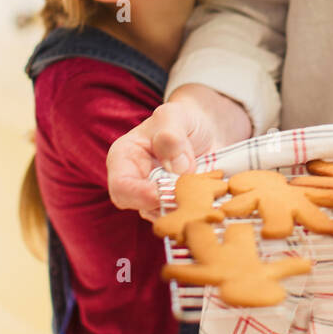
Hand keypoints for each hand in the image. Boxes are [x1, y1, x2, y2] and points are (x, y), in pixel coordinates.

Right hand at [106, 84, 251, 219]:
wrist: (208, 130)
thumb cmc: (184, 120)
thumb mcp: (175, 115)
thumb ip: (171, 135)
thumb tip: (176, 166)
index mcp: (125, 158)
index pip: (121, 186)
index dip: (140, 195)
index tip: (164, 194)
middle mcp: (137, 182)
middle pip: (142, 207)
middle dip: (167, 205)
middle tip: (191, 196)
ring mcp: (157, 197)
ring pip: (165, 217)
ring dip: (186, 210)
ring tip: (206, 196)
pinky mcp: (176, 206)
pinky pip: (183, 218)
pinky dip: (197, 213)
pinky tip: (211, 201)